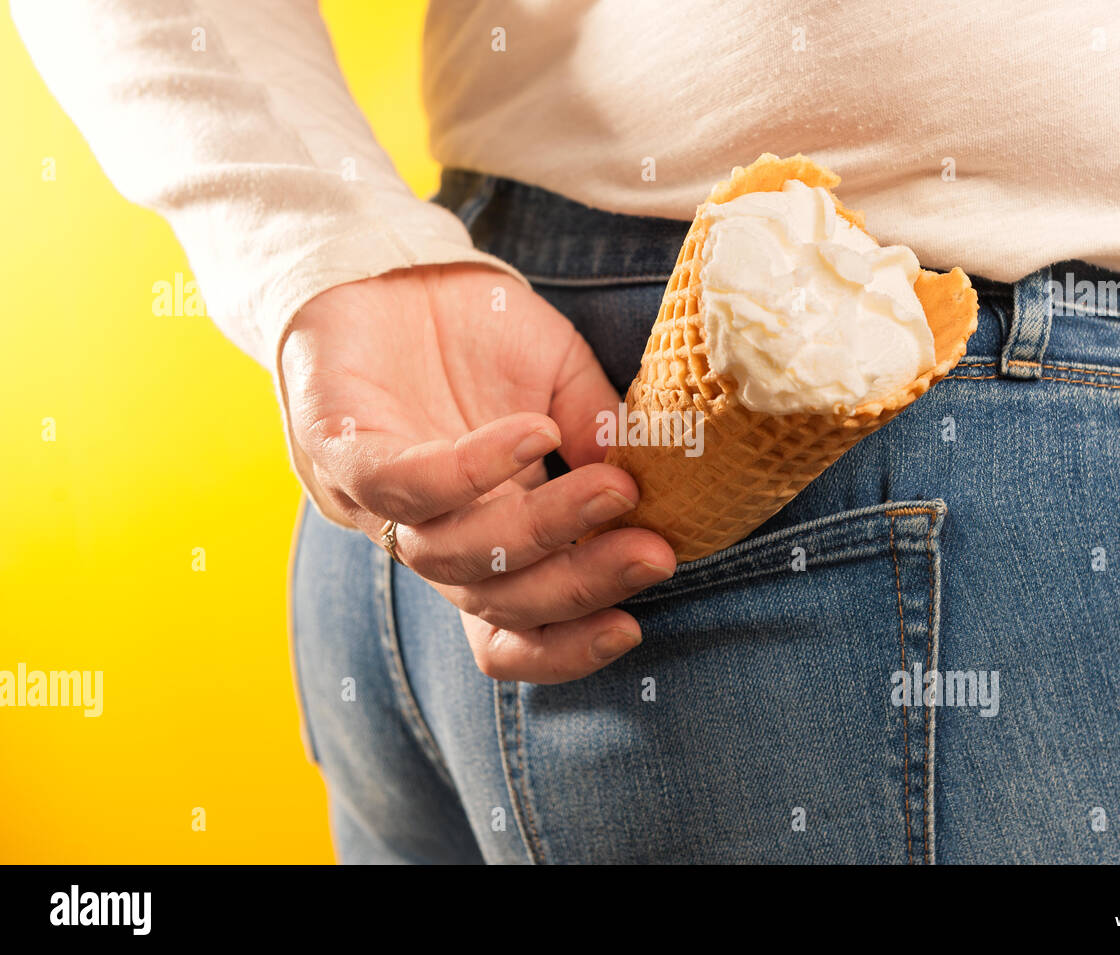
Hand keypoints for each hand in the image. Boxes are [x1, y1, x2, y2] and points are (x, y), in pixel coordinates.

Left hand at [280, 263, 675, 682]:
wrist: (394, 262)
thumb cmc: (479, 332)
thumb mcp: (562, 377)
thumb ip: (599, 432)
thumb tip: (649, 491)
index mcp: (485, 529)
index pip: (511, 622)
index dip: (563, 645)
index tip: (632, 628)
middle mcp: (432, 529)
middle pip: (493, 601)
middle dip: (577, 588)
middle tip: (652, 556)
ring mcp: (379, 497)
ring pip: (450, 556)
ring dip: (541, 533)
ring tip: (612, 490)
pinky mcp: (338, 447)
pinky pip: (400, 484)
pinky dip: (471, 471)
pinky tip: (533, 435)